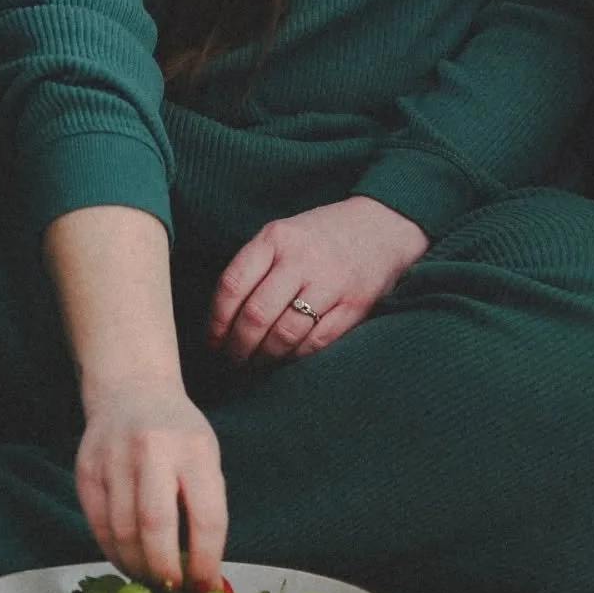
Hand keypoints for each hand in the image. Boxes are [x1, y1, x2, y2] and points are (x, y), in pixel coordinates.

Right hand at [75, 380, 226, 591]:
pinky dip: (113, 553)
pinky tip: (127, 559)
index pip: (206, 516)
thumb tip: (206, 576)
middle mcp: (152, 449)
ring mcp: (114, 457)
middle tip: (170, 590)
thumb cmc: (178, 434)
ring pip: (121, 532)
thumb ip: (206, 509)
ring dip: (136, 567)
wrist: (132, 390)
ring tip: (149, 579)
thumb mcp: (205, 457)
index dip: (205, 561)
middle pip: (155, 526)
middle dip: (164, 570)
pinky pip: (98, 526)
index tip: (204, 587)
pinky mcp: (86, 469)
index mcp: (194, 448)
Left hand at [206, 195, 429, 366]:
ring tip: (254, 366)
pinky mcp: (353, 306)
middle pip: (256, 315)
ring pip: (284, 334)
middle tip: (231, 361)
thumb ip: (255, 267)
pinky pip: (314, 343)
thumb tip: (222, 319)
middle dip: (237, 347)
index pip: (233, 285)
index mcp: (276, 238)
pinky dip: (294, 357)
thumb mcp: (283, 235)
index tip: (211, 342)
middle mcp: (301, 259)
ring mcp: (329, 283)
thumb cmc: (320, 236)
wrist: (381, 226)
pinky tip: (284, 360)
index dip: (216, 321)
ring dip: (263, 359)